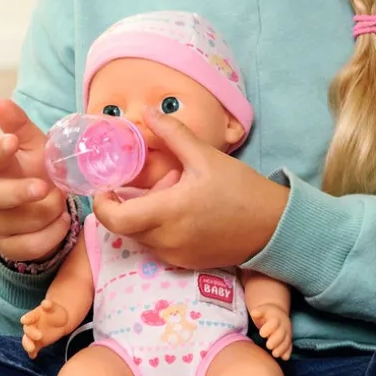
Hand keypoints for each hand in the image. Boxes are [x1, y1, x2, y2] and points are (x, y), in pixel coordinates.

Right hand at [0, 99, 68, 263]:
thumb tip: (1, 102)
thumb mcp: (32, 148)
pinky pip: (33, 245)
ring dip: (50, 211)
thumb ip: (18, 126)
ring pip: (24, 222)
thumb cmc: (32, 172)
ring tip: (62, 201)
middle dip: (21, 192)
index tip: (12, 141)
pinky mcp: (9, 247)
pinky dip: (53, 234)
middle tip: (44, 187)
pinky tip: (62, 221)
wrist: (37, 210)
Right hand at [20, 298, 70, 357]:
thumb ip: (49, 305)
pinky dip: (32, 353)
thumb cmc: (55, 312)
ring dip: (28, 345)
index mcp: (35, 315)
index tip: (24, 320)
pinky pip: (33, 349)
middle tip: (39, 336)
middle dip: (31, 333)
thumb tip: (45, 303)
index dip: (27, 318)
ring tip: (31, 349)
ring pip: (27, 340)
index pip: (29, 317)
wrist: (61, 321)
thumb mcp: (54, 307)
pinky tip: (33, 356)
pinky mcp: (38, 343)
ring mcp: (34, 335)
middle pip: (28, 330)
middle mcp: (32, 326)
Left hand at [92, 108, 288, 270]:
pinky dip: (158, 230)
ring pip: (141, 237)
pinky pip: (158, 247)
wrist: (273, 226)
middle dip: (124, 206)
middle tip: (141, 184)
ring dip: (142, 217)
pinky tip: (180, 212)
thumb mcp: (205, 156)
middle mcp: (167, 240)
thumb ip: (172, 134)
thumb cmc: (240, 189)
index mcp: (169, 212)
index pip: (115, 219)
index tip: (105, 186)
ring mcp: (176, 255)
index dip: (101, 204)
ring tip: (168, 194)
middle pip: (125, 228)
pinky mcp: (185, 263)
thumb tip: (147, 112)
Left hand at [249, 302, 292, 360]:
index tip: (261, 333)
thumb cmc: (266, 314)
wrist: (278, 315)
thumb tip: (254, 313)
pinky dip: (288, 352)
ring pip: (286, 341)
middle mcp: (283, 325)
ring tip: (275, 354)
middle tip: (268, 346)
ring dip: (282, 348)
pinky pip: (290, 346)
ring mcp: (287, 333)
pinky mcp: (288, 340)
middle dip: (276, 341)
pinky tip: (284, 357)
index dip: (268, 328)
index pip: (274, 322)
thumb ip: (258, 312)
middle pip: (281, 333)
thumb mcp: (262, 310)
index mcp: (276, 317)